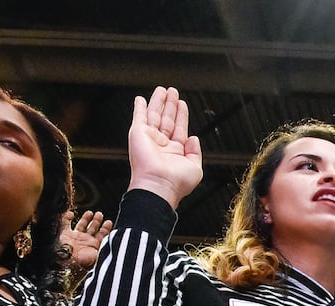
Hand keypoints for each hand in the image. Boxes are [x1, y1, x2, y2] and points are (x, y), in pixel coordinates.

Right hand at [58, 210, 113, 271]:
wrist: (69, 263)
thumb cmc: (84, 262)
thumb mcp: (101, 255)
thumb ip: (107, 247)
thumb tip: (116, 241)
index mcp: (94, 246)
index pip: (102, 235)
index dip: (106, 228)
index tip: (109, 222)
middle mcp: (85, 241)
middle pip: (92, 229)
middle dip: (97, 221)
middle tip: (100, 214)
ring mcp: (75, 238)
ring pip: (81, 225)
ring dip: (86, 218)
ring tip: (90, 212)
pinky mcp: (64, 235)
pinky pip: (65, 224)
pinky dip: (67, 218)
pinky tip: (71, 214)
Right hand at [126, 86, 201, 207]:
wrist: (159, 185)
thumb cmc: (176, 183)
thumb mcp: (195, 168)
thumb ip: (196, 152)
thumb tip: (194, 138)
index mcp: (175, 152)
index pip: (179, 128)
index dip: (181, 115)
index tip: (182, 104)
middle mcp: (161, 145)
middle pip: (167, 119)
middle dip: (170, 105)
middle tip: (173, 91)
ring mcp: (149, 138)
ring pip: (154, 115)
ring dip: (158, 102)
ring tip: (163, 90)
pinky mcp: (138, 134)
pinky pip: (138, 117)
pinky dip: (139, 107)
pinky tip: (141, 99)